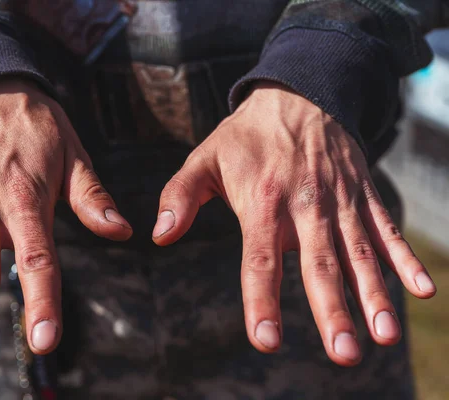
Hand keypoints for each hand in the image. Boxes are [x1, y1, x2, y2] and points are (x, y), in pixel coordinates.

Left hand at [153, 81, 435, 365]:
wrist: (298, 92)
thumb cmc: (246, 135)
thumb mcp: (204, 157)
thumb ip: (179, 195)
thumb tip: (158, 236)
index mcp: (262, 202)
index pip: (260, 261)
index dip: (263, 301)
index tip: (266, 341)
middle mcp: (305, 205)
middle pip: (319, 264)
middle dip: (333, 311)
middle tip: (345, 354)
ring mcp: (339, 199)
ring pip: (360, 252)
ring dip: (373, 294)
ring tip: (384, 334)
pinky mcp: (362, 193)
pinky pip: (386, 228)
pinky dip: (405, 258)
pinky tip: (422, 291)